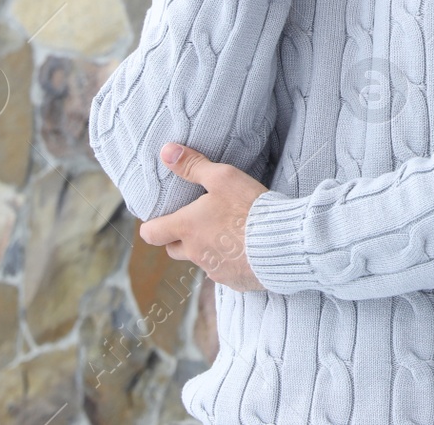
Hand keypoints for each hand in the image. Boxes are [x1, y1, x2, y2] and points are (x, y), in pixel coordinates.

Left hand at [138, 143, 270, 292]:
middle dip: (180, 238)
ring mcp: (214, 269)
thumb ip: (194, 166)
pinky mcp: (233, 281)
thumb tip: (166, 151)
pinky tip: (247, 249)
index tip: (161, 218)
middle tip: (198, 222)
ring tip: (230, 232)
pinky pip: (224, 271)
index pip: (151, 233)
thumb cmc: (250, 208)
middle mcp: (195, 252)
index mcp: (187, 227)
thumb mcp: (224, 178)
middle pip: (173, 249)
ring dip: (208, 248)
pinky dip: (230, 261)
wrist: (282, 242)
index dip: (152, 226)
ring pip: (201, 259)